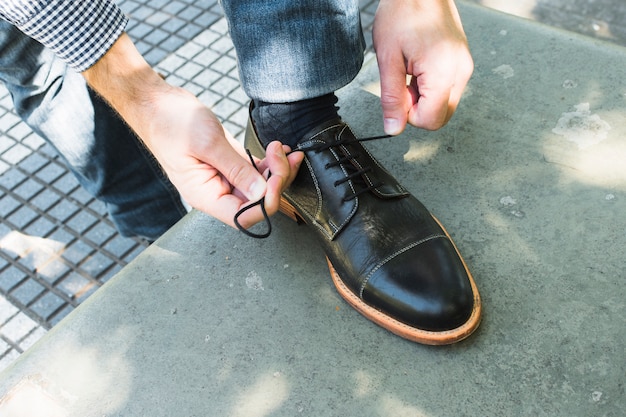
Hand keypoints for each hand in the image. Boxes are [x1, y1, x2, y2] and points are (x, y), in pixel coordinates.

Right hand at [83, 33, 302, 228]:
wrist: (157, 104)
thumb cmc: (170, 122)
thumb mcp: (207, 143)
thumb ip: (236, 169)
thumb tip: (262, 192)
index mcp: (205, 196)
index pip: (243, 217)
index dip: (266, 202)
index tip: (275, 178)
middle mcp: (216, 192)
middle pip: (257, 203)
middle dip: (277, 182)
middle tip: (283, 156)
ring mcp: (224, 179)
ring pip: (261, 187)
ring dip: (278, 172)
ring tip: (284, 150)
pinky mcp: (230, 165)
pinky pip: (256, 172)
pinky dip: (271, 163)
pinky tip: (278, 149)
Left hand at [373, 0, 473, 133]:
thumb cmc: (403, 13)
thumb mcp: (388, 59)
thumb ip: (391, 98)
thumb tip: (393, 128)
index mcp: (444, 72)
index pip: (431, 120)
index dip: (409, 116)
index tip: (398, 97)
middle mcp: (460, 71)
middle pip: (441, 116)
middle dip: (418, 108)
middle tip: (403, 83)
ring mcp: (464, 65)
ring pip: (444, 103)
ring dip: (424, 96)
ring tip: (411, 70)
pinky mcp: (462, 61)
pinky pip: (448, 88)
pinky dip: (431, 85)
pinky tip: (419, 66)